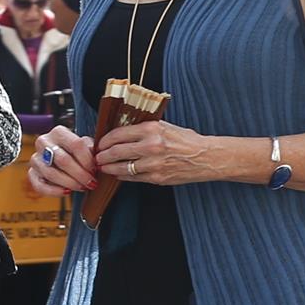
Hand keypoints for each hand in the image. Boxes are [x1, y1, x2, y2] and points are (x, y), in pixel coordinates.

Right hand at [29, 127, 99, 197]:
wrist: (62, 156)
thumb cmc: (75, 151)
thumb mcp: (85, 145)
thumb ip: (90, 149)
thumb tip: (95, 158)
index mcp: (58, 132)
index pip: (75, 145)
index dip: (87, 160)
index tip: (95, 170)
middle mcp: (44, 142)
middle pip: (63, 160)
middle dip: (80, 174)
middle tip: (90, 183)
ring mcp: (35, 158)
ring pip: (51, 173)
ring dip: (69, 183)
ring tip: (81, 187)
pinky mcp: (32, 173)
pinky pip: (40, 185)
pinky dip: (54, 191)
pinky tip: (67, 192)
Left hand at [95, 117, 230, 186]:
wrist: (206, 157)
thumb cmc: (187, 141)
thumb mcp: (165, 126)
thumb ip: (144, 129)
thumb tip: (123, 132)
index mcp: (152, 129)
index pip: (118, 134)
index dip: (105, 140)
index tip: (100, 143)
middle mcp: (151, 145)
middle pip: (116, 151)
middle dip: (102, 155)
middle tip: (97, 157)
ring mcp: (153, 164)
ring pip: (121, 167)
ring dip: (109, 168)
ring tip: (104, 167)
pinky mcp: (157, 178)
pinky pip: (133, 178)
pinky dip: (122, 176)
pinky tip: (119, 174)